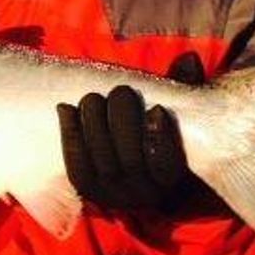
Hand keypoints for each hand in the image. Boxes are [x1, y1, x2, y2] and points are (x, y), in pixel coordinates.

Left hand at [56, 51, 207, 210]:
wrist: (130, 163)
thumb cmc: (157, 128)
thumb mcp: (175, 112)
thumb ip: (184, 88)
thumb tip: (188, 59)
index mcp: (171, 179)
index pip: (166, 166)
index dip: (159, 138)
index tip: (156, 109)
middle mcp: (143, 194)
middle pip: (131, 162)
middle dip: (123, 123)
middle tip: (121, 92)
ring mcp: (113, 195)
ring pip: (102, 163)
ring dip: (95, 124)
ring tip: (93, 98)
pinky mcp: (87, 190)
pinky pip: (77, 166)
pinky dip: (71, 135)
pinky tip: (66, 108)